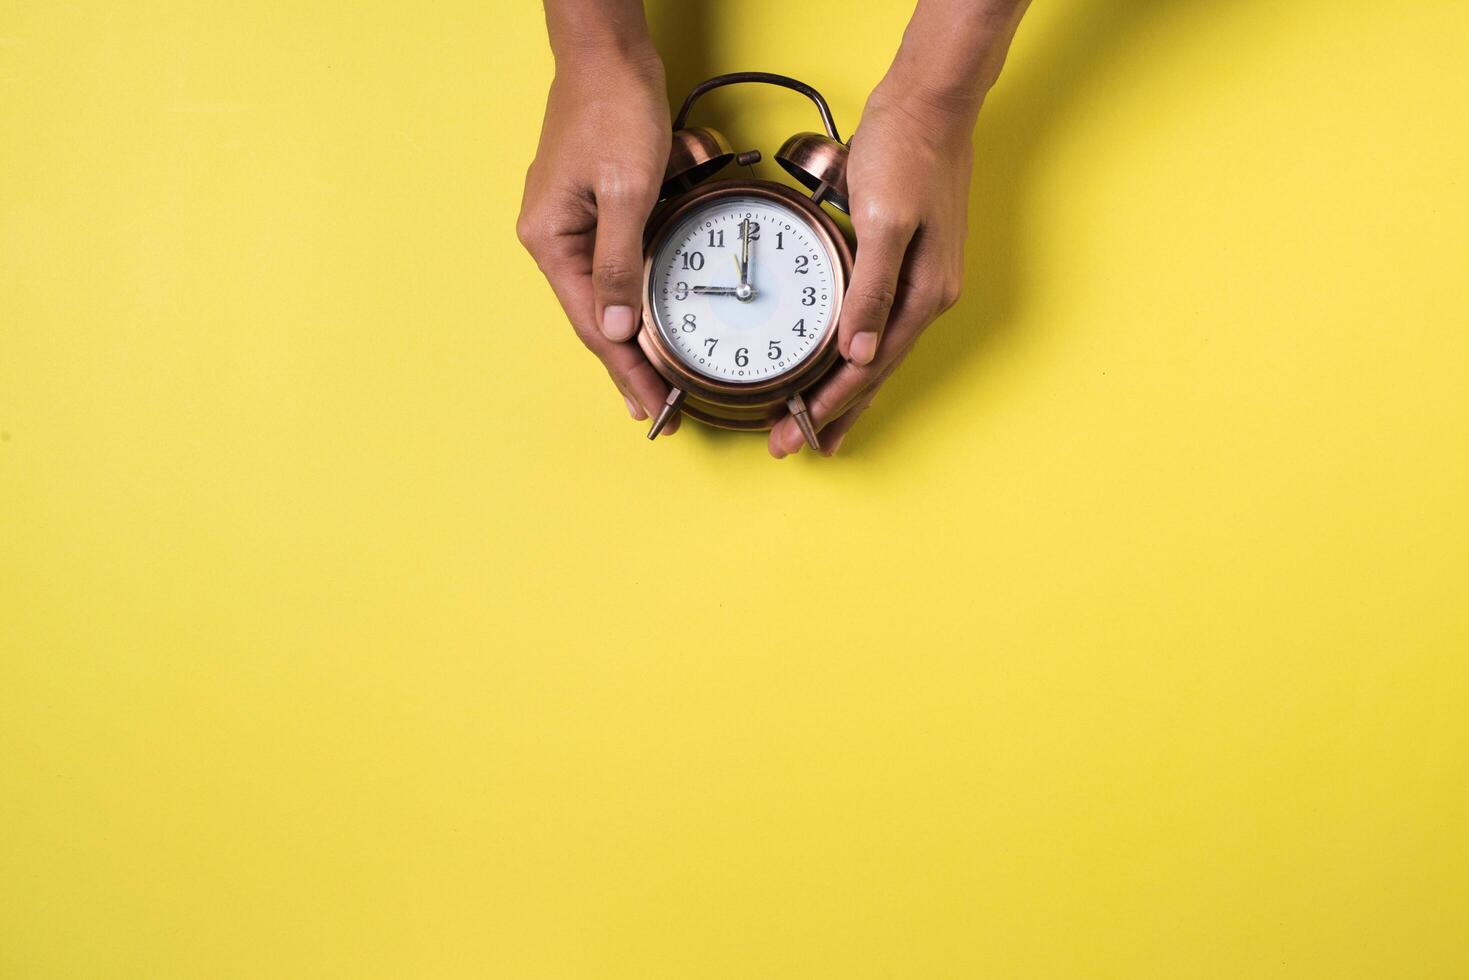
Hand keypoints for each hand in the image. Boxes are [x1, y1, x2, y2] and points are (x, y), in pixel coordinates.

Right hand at [516, 48, 675, 425]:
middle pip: (594, 318)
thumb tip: (619, 328)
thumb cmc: (614, 109)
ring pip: (603, 297)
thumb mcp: (628, 190)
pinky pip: (611, 268)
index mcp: (550, 238)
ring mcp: (569, 224)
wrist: (609, 54)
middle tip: (660, 408)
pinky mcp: (590, 210)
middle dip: (628, 366)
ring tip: (655, 381)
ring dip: (631, 339)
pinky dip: (632, 299)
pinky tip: (647, 323)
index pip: (593, 324)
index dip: (626, 369)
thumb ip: (620, 263)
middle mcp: (551, 237)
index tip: (654, 407)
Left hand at [768, 80, 975, 457]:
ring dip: (845, 390)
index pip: (868, 368)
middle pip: (874, 372)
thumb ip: (871, 289)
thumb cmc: (906, 152)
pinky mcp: (907, 262)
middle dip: (834, 413)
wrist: (929, 103)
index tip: (797, 435)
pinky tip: (841, 362)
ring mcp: (921, 281)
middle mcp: (928, 296)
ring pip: (876, 353)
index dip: (830, 406)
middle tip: (793, 445)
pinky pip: (878, 324)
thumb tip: (858, 353)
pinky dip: (855, 352)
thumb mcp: (884, 219)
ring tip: (818, 423)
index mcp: (923, 294)